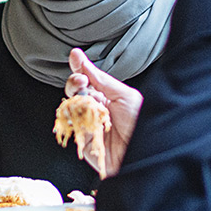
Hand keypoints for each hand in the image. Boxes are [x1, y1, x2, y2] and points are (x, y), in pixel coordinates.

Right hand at [64, 48, 142, 177]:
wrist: (141, 154)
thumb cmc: (140, 124)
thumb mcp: (125, 96)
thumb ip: (102, 80)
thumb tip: (84, 62)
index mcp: (108, 96)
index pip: (89, 78)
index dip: (80, 67)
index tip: (75, 56)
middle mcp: (97, 109)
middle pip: (76, 90)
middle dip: (75, 82)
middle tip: (81, 82)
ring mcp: (88, 123)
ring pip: (70, 105)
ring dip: (73, 99)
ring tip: (83, 100)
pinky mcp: (83, 139)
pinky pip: (69, 124)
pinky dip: (70, 116)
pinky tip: (78, 114)